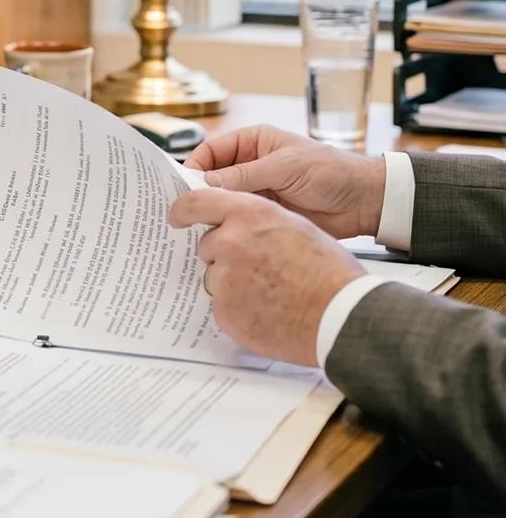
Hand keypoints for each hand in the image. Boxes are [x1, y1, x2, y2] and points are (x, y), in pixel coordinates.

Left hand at [169, 189, 363, 365]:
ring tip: (270, 293)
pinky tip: (268, 313)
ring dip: (233, 284)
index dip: (182, 209)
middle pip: (209, 246)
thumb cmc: (329, 271)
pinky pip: (223, 307)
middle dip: (226, 256)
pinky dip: (239, 311)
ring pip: (216, 278)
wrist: (343, 316)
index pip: (197, 202)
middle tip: (259, 269)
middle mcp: (230, 241)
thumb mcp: (294, 226)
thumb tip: (233, 224)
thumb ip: (256, 220)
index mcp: (248, 213)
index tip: (175, 217)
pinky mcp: (226, 311)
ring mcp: (226, 278)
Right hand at [184, 123, 385, 239]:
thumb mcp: (285, 167)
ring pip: (224, 200)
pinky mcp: (266, 214)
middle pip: (213, 176)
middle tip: (182, 211)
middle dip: (199, 191)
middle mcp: (251, 165)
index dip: (195, 166)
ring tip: (197, 228)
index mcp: (253, 142)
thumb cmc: (330, 171)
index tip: (182, 187)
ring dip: (213, 211)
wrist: (363, 201)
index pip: (212, 151)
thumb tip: (206, 183)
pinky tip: (219, 237)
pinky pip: (240, 218)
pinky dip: (229, 226)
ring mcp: (258, 191)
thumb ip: (245, 175)